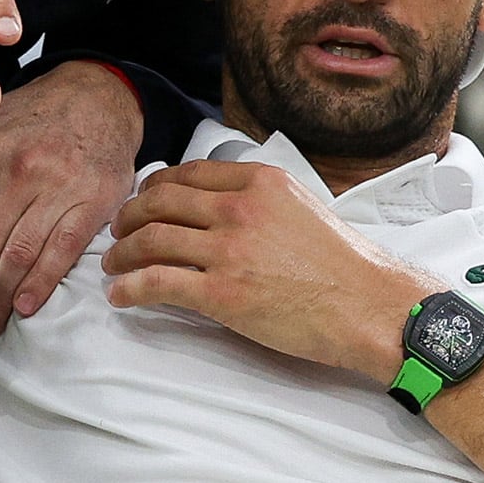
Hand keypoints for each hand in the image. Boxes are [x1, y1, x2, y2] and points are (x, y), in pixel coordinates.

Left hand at [103, 159, 431, 379]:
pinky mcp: (223, 294)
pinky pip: (157, 283)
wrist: (371, 307)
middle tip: (118, 231)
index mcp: (259, 182)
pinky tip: (120, 295)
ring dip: (122, 252)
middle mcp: (239, 208)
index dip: (153, 188)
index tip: (142, 201)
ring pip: (152, 240)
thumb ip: (256, 199)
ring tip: (112, 264)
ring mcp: (229, 250)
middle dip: (129, 217)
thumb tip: (217, 204)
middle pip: (160, 202)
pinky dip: (129, 288)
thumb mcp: (300, 206)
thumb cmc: (342, 265)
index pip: (187, 175)